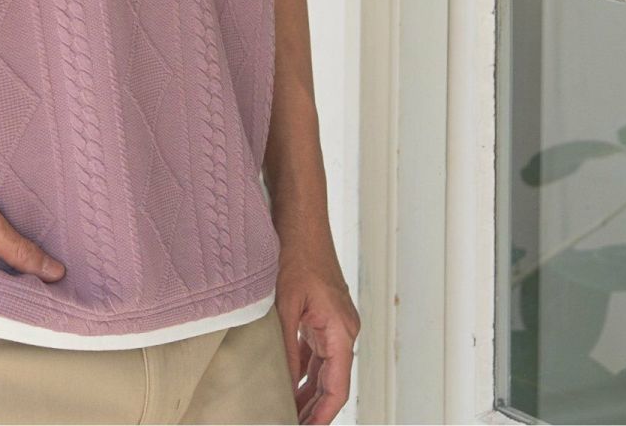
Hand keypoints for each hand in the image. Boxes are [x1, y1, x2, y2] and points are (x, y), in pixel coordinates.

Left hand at [274, 242, 360, 423]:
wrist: (301, 219)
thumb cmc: (296, 253)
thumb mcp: (285, 305)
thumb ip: (286, 347)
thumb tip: (283, 384)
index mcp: (341, 331)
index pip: (336, 388)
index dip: (322, 415)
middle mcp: (343, 331)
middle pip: (332, 383)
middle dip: (313, 409)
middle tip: (290, 425)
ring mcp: (334, 323)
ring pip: (324, 369)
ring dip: (308, 392)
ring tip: (286, 412)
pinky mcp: (323, 315)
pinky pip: (317, 351)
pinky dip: (304, 369)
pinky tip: (288, 382)